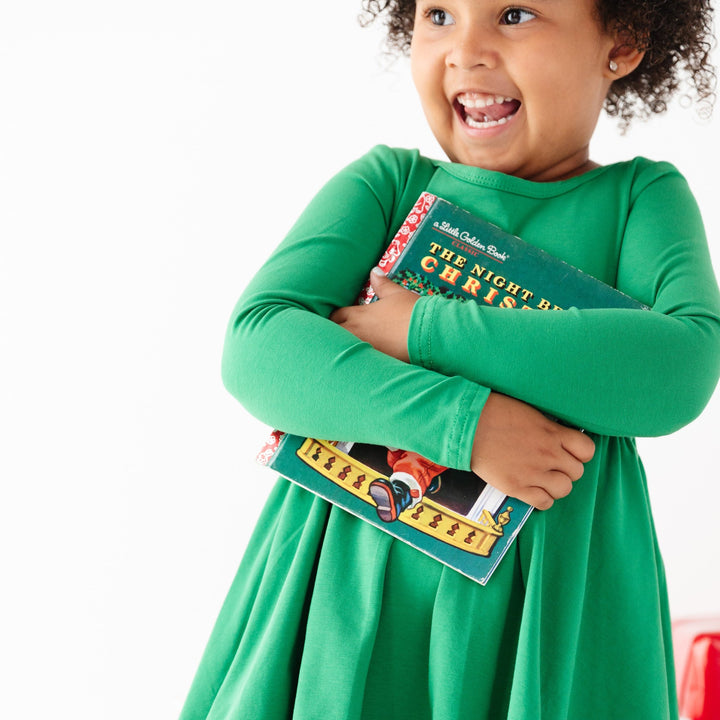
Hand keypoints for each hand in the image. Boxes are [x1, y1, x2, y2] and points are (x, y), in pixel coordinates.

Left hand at [330, 268, 418, 361]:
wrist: (428, 332)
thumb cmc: (413, 312)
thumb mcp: (396, 294)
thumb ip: (382, 284)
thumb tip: (374, 272)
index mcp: (360, 314)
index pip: (337, 315)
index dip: (336, 317)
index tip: (337, 319)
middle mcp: (358, 331)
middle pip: (334, 334)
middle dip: (333, 333)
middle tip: (336, 335)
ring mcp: (364, 348)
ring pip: (343, 349)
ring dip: (343, 347)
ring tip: (344, 350)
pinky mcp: (374, 361)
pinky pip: (358, 361)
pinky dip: (357, 360)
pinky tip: (361, 362)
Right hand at [471, 392, 595, 509]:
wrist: (469, 425)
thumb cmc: (495, 413)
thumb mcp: (530, 413)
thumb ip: (548, 429)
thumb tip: (556, 438)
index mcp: (553, 433)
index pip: (587, 450)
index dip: (580, 454)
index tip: (570, 453)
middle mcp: (548, 454)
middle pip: (576, 472)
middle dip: (566, 470)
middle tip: (552, 466)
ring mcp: (533, 472)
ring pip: (564, 489)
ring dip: (556, 485)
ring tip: (543, 479)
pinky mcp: (517, 487)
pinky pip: (544, 503)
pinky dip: (542, 499)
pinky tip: (533, 490)